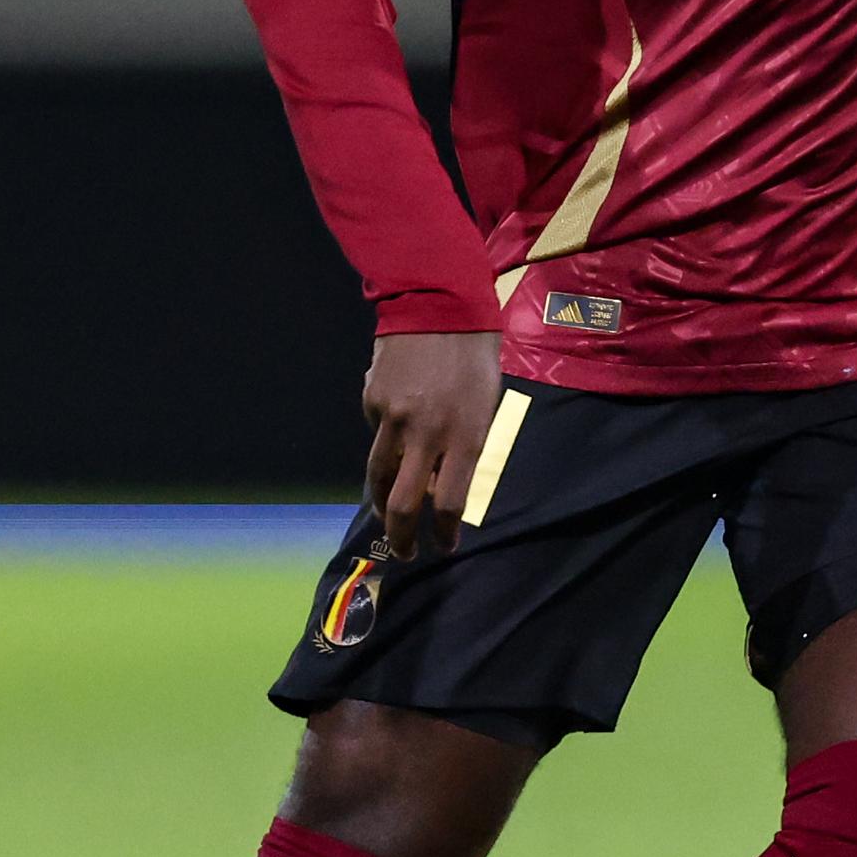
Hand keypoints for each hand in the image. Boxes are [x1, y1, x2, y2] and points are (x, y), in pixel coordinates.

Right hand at [362, 332, 504, 558]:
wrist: (438, 304)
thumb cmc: (475, 354)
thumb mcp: (484, 403)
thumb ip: (466, 443)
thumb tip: (445, 479)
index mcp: (464, 435)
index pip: (450, 503)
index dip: (445, 534)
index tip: (445, 546)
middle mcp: (426, 434)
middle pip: (405, 504)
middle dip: (403, 538)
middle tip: (406, 552)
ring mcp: (393, 419)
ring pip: (379, 477)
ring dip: (383, 504)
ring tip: (389, 518)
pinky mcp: (372, 402)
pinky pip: (377, 435)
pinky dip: (385, 442)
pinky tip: (398, 426)